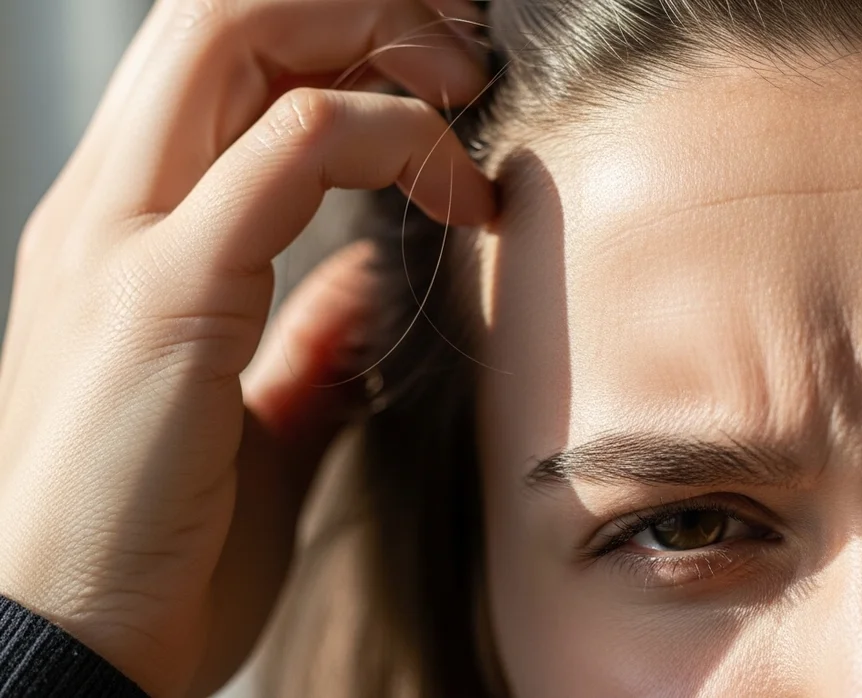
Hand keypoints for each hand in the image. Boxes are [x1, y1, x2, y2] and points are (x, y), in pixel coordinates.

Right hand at [0, 1, 492, 694]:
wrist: (69, 661)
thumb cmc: (154, 554)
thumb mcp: (251, 426)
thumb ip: (302, 343)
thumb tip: (362, 282)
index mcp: (126, 234)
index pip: (219, 58)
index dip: (338, 32)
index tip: (445, 84)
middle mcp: (107, 211)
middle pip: (224, 13)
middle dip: (363, 5)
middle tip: (469, 57)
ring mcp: (121, 242)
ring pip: (236, 34)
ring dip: (375, 35)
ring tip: (466, 93)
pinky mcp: (161, 296)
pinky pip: (289, 147)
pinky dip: (387, 134)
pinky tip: (455, 189)